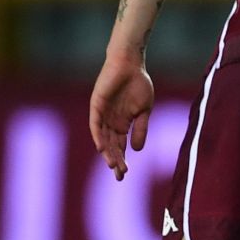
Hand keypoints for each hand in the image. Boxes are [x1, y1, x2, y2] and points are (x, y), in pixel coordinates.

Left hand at [90, 54, 153, 180]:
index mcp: (122, 124)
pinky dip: (98, 136)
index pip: (120, 146)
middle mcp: (110, 122)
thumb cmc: (138, 84)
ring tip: (113, 165)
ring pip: (103, 138)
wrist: (131, 64)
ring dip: (107, 152)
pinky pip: (95, 124)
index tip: (124, 175)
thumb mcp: (144, 111)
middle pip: (111, 146)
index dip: (122, 160)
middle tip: (120, 175)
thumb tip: (137, 150)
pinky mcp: (96, 106)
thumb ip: (141, 129)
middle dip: (115, 160)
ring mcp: (102, 115)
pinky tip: (102, 148)